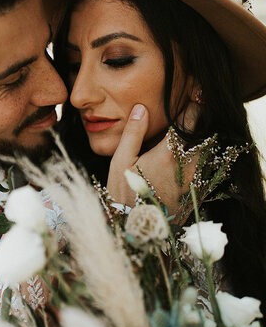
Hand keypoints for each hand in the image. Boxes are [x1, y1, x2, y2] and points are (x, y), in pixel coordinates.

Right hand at [107, 103, 198, 217]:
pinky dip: (198, 159)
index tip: (195, 96)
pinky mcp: (194, 193)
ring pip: (205, 153)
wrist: (134, 230)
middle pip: (203, 136)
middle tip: (191, 114)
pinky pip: (203, 170)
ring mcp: (192, 181)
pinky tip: (183, 159)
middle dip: (199, 124)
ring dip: (199, 142)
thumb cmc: (123, 195)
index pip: (190, 122)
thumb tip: (140, 108)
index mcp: (168, 154)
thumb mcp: (121, 161)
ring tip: (186, 136)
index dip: (194, 106)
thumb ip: (133, 133)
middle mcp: (186, 167)